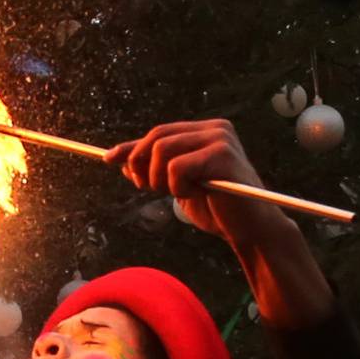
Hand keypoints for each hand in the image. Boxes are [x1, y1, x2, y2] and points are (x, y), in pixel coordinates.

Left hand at [109, 118, 271, 242]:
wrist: (251, 230)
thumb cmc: (218, 210)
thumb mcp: (180, 187)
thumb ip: (156, 170)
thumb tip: (121, 159)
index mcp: (207, 131)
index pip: (159, 133)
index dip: (132, 147)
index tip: (107, 159)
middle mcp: (216, 128)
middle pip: (157, 137)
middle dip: (143, 166)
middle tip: (150, 189)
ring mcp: (221, 139)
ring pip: (163, 151)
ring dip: (161, 179)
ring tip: (181, 194)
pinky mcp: (222, 155)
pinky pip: (177, 167)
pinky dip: (178, 187)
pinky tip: (197, 195)